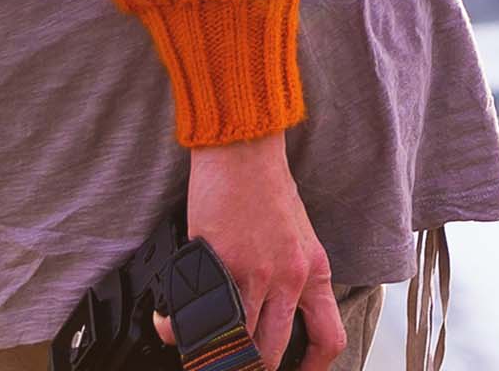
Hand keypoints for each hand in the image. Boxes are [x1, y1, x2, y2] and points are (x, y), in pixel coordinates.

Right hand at [152, 132, 347, 369]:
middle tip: (231, 363)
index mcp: (315, 271)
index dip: (312, 368)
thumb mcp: (298, 236)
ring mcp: (255, 273)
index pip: (328, 337)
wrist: (244, 149)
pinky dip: (179, 326)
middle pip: (272, 351)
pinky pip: (197, 311)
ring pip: (235, 340)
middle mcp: (291, 278)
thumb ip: (292, 276)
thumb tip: (274, 312)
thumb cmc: (267, 188)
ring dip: (212, 351)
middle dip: (249, 365)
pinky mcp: (221, 262)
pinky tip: (170, 325)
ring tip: (196, 351)